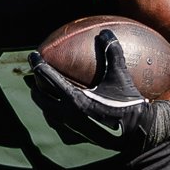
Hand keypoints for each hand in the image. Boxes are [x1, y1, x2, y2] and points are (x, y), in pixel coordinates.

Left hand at [26, 31, 169, 152]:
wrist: (136, 134)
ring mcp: (69, 128)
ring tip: (46, 93)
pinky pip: (60, 125)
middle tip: (35, 76)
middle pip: (41, 98)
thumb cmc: (128, 104)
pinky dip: (57, 115)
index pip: (47, 78)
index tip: (32, 56)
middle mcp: (66, 114)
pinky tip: (63, 113)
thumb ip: (112, 53)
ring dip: (45, 102)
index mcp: (73, 98)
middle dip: (36, 86)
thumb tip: (106, 32)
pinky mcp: (76, 137)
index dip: (38, 65)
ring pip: (48, 113)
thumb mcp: (120, 76)